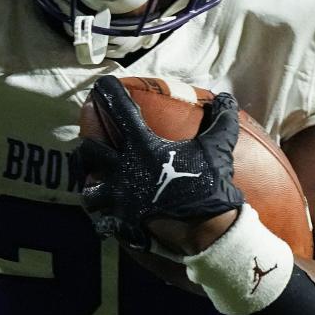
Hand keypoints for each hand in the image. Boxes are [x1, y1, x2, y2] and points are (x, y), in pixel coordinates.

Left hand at [76, 76, 243, 254]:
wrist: (205, 230)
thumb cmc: (209, 184)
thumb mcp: (218, 147)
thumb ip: (222, 120)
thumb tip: (226, 97)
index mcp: (142, 147)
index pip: (120, 112)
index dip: (109, 94)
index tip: (102, 84)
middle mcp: (123, 170)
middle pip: (90, 151)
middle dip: (88, 145)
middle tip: (92, 144)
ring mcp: (120, 198)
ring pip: (89, 190)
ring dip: (91, 186)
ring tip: (96, 184)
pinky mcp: (122, 222)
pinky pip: (103, 222)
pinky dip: (105, 219)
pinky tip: (109, 217)